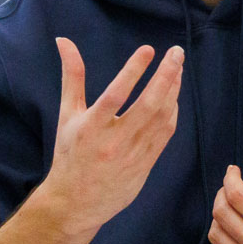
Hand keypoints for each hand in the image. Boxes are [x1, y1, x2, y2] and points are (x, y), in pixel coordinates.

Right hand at [36, 38, 183, 235]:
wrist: (75, 202)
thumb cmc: (69, 154)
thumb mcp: (67, 115)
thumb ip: (71, 77)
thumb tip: (64, 41)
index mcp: (90, 128)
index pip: (115, 95)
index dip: (132, 71)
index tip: (148, 50)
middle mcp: (113, 142)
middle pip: (148, 105)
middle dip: (167, 76)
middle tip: (177, 52)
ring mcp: (133, 155)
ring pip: (161, 118)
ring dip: (173, 91)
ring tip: (178, 69)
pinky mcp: (145, 165)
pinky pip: (165, 134)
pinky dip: (172, 113)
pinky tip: (174, 96)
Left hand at [208, 148, 242, 243]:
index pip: (238, 196)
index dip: (230, 178)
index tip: (233, 172)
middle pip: (221, 212)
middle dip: (221, 193)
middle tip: (230, 187)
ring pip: (216, 234)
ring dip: (219, 216)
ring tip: (230, 208)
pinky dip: (222, 239)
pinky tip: (234, 233)